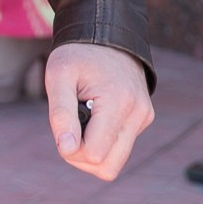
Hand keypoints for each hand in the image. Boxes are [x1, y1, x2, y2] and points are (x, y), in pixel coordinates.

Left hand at [43, 42, 153, 181]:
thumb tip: (66, 150)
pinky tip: (96, 115)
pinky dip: (103, 141)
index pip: (93, 155)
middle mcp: (138, 113)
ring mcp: (144, 117)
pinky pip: (120, 148)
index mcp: (118, 102)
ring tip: (82, 120)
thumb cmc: (78, 55)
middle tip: (71, 126)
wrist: (106, 35)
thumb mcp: (59, 75)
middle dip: (81, 156)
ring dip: (92, 151)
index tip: (64, 124)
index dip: (71, 148)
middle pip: (108, 168)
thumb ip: (60, 114)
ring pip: (115, 163)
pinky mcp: (144, 118)